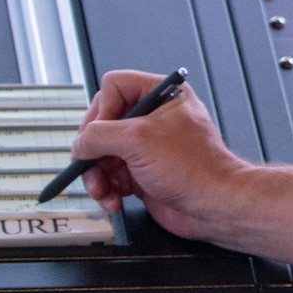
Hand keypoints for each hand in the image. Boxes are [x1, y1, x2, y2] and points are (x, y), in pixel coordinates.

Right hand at [71, 70, 252, 239]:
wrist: (213, 205)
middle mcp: (153, 118)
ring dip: (97, 175)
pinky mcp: (142, 172)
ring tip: (103, 190)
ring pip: (102, 153)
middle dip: (94, 150)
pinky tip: (114, 199)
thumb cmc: (195, 167)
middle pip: (102, 124)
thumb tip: (80, 143)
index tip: (101, 133)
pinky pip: (111, 175)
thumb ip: (99, 135)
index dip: (102, 110)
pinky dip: (107, 189)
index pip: (113, 87)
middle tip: (92, 165)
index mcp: (160, 95)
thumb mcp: (138, 140)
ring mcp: (147, 146)